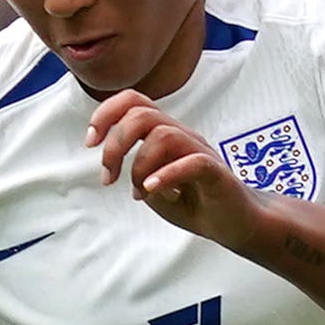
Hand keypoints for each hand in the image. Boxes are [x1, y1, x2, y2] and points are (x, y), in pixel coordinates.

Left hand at [89, 89, 256, 244]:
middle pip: (141, 114)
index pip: (134, 101)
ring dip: (139, 166)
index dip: (106, 114)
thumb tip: (114, 167)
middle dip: (114, 145)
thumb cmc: (194, 201)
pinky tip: (151, 190)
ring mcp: (200, 151)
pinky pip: (192, 162)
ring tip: (138, 193)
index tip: (90, 143)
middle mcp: (182, 135)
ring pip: (163, 135)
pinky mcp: (216, 173)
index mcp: (165, 133)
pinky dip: (166, 175)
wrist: (234, 222)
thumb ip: (134, 172)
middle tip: (109, 177)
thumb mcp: (152, 188)